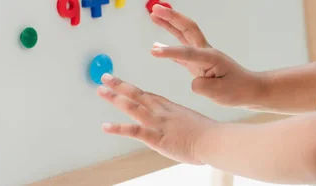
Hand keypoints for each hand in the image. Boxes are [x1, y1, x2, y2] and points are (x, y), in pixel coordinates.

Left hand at [97, 73, 217, 164]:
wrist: (215, 140)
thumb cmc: (210, 136)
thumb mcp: (194, 125)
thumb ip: (183, 126)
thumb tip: (181, 131)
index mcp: (171, 109)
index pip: (149, 96)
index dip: (134, 90)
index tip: (123, 84)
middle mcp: (162, 112)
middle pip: (137, 95)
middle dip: (120, 85)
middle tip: (105, 77)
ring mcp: (158, 123)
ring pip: (133, 107)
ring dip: (115, 98)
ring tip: (100, 90)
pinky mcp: (157, 137)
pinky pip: (133, 131)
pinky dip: (118, 128)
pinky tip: (105, 126)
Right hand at [150, 5, 264, 107]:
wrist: (250, 89)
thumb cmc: (238, 90)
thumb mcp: (220, 93)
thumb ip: (202, 86)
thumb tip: (192, 81)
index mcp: (211, 58)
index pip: (187, 53)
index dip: (170, 52)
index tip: (154, 51)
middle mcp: (206, 52)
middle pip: (187, 28)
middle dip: (171, 17)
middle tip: (154, 9)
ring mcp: (202, 56)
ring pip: (184, 35)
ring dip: (169, 24)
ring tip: (153, 15)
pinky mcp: (199, 63)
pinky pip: (182, 51)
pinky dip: (169, 45)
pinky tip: (157, 45)